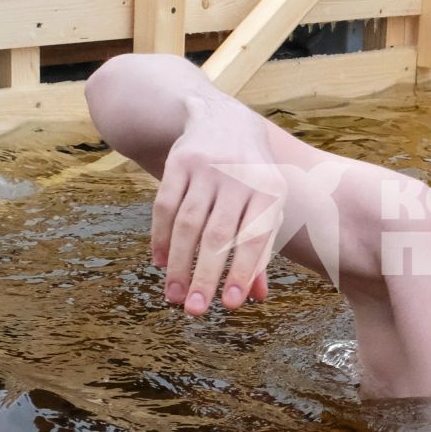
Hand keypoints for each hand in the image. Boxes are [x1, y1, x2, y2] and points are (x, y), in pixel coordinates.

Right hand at [152, 95, 283, 314]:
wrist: (225, 121)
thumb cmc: (252, 177)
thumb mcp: (266, 204)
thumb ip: (262, 249)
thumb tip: (257, 296)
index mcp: (270, 190)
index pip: (256, 237)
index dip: (243, 271)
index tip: (231, 304)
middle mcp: (239, 177)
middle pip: (218, 235)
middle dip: (205, 276)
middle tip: (195, 310)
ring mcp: (207, 168)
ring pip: (188, 224)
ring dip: (179, 264)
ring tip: (175, 296)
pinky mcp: (179, 163)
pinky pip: (165, 206)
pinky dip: (161, 237)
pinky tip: (161, 263)